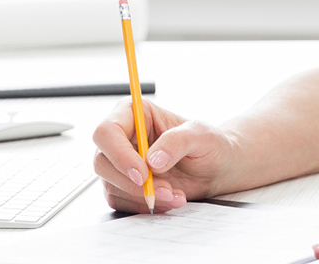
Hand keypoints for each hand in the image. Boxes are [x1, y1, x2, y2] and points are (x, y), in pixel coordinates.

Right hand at [91, 97, 237, 212]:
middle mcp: (122, 137)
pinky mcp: (123, 185)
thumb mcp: (201, 135)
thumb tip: (152, 160)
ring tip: (175, 194)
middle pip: (102, 162)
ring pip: (111, 185)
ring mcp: (120, 163)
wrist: (216, 168)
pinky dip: (145, 205)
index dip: (119, 154)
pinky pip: (121, 201)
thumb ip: (177, 141)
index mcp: (134, 113)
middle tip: (164, 189)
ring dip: (144, 196)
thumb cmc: (208, 144)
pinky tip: (168, 199)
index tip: (142, 174)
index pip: (107, 131)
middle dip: (133, 183)